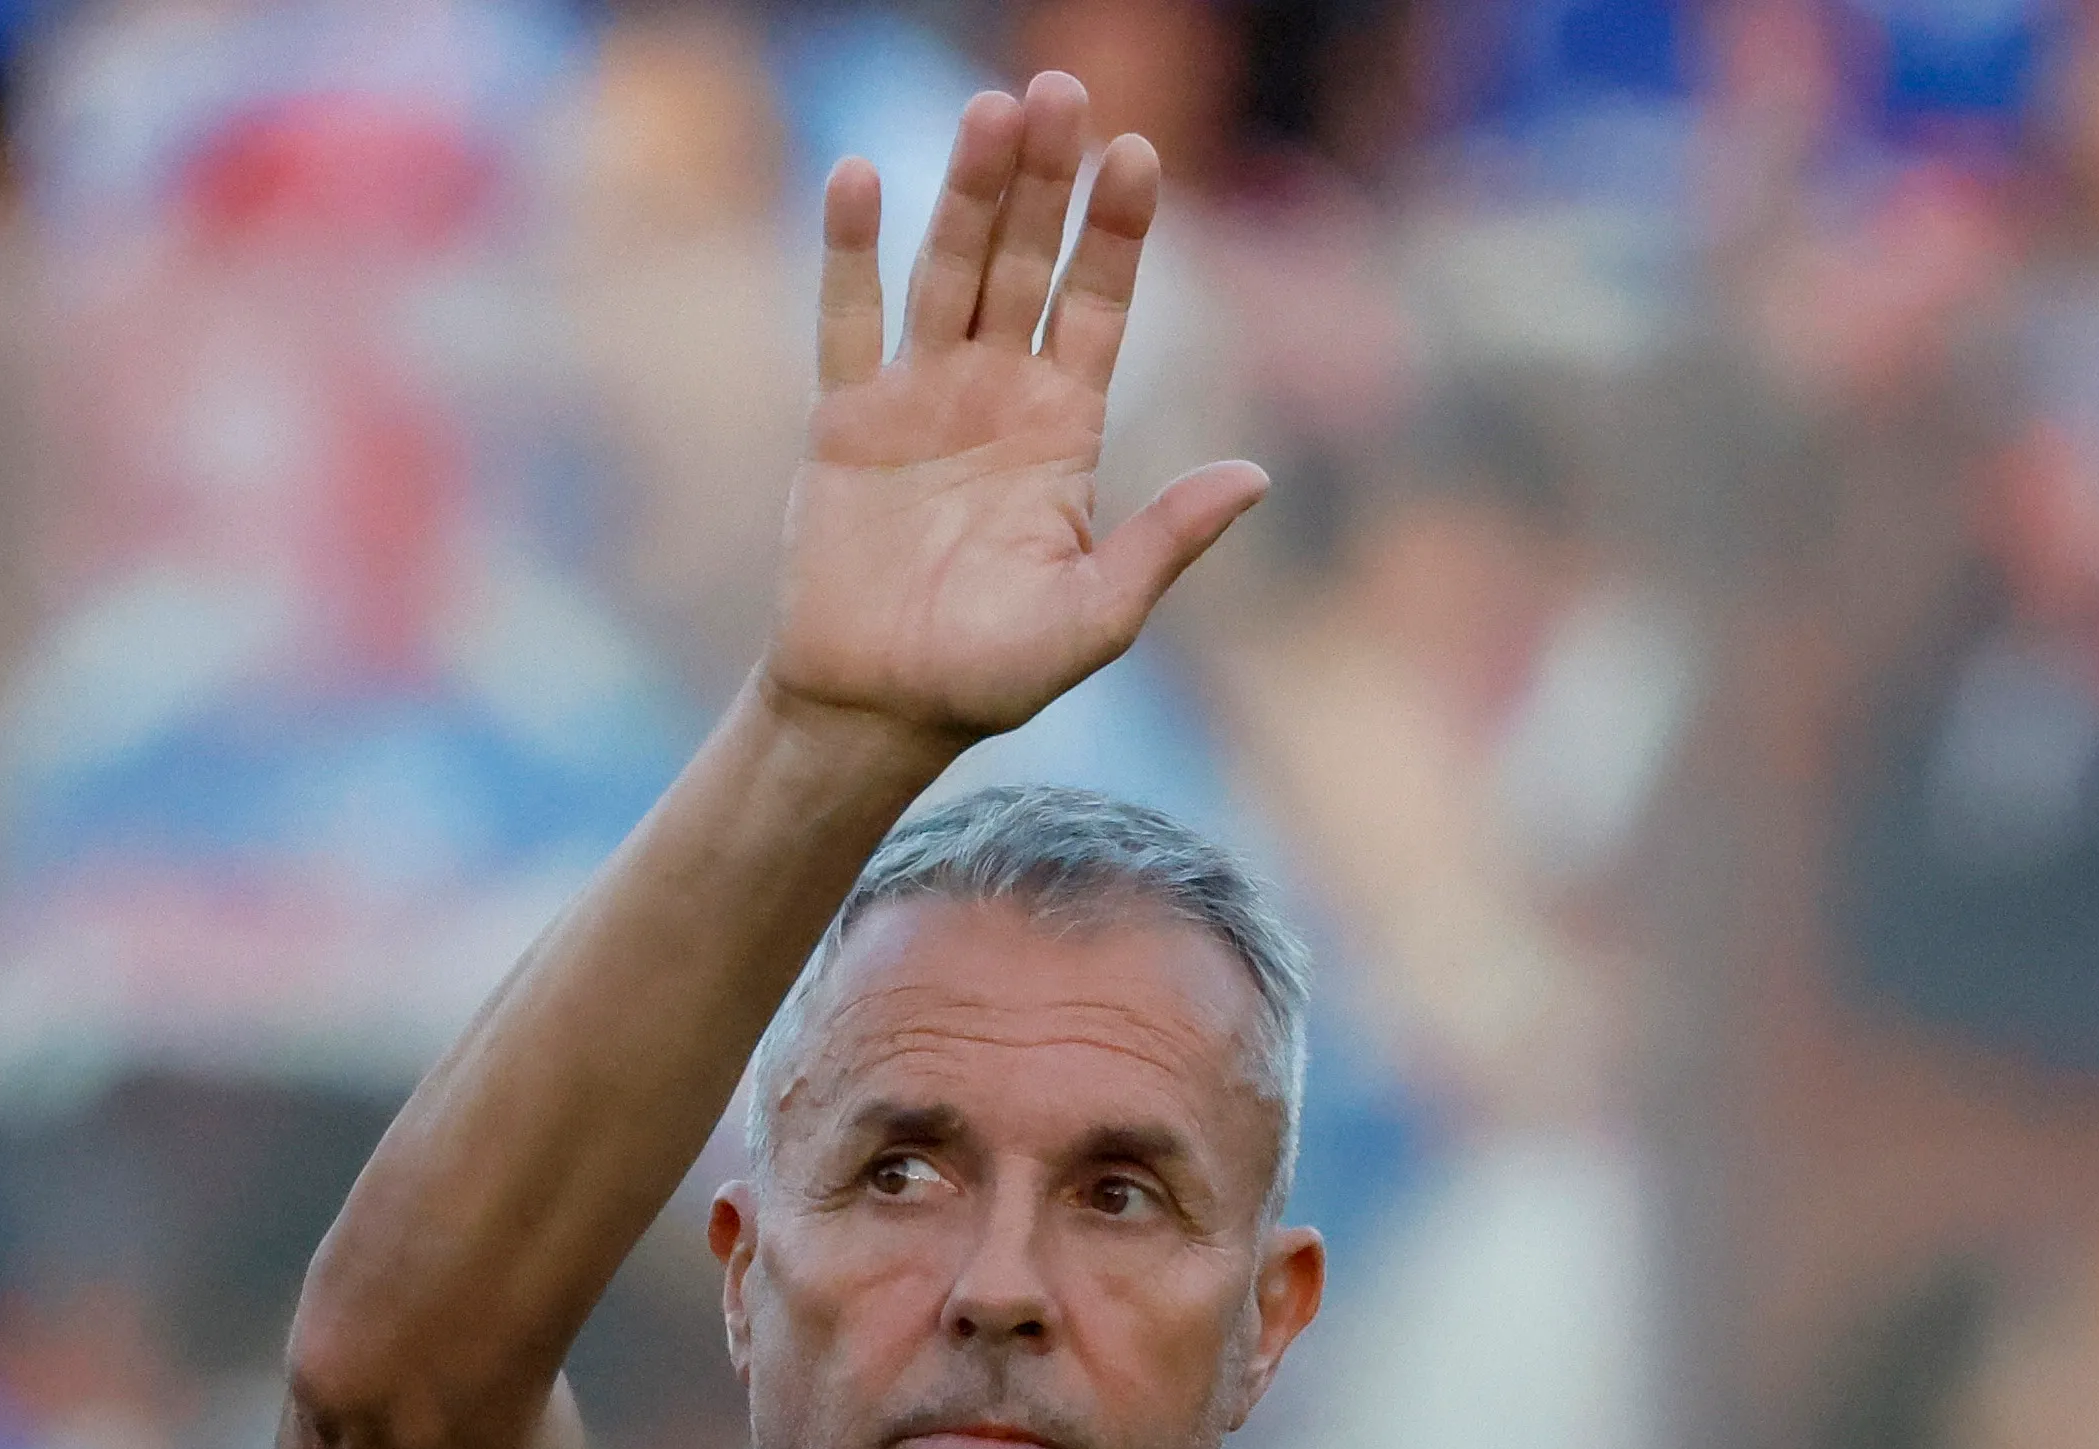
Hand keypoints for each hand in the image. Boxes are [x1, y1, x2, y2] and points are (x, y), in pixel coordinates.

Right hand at [764, 74, 1266, 749]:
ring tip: (988, 113)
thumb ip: (1164, 544)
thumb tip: (1255, 478)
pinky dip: (848, 251)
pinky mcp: (843, 420)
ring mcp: (917, 397)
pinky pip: (847, 321)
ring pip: (947, 270)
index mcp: (1063, 427)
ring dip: (966, 193)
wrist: (875, 709)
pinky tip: (858, 178)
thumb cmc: (990, 674)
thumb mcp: (1096, 618)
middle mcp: (994, 392)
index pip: (1099, 303)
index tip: (1137, 153)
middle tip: (1059, 89)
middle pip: (1025, 262)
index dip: (1117, 230)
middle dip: (1043, 181)